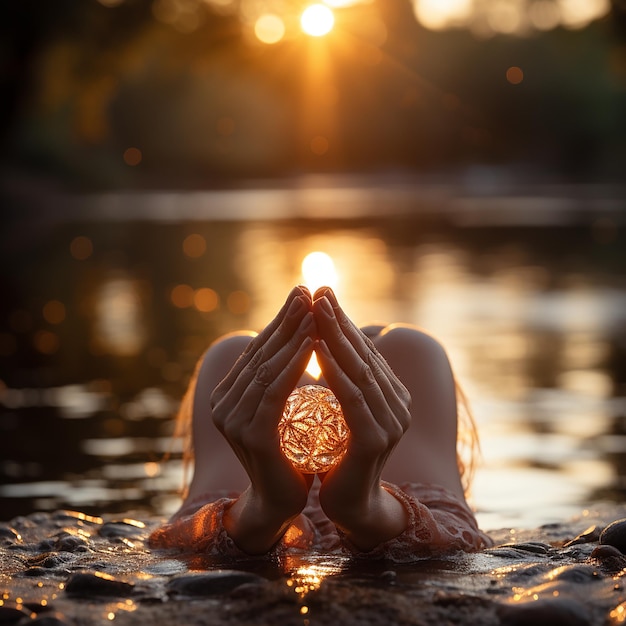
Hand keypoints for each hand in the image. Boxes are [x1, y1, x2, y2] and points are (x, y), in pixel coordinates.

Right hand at [210, 286, 315, 552]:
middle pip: (261, 353)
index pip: (258, 350)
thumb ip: (279, 378)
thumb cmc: (288, 451)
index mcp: (229, 395)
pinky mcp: (252, 434)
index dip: (280, 320)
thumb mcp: (281, 408)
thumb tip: (296, 340)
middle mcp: (224, 404)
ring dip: (293, 335)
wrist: (281, 500)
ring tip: (314, 311)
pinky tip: (313, 343)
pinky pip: (276, 390)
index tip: (302, 294)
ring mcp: (234, 419)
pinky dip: (295, 363)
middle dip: (286, 319)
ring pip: (268, 367)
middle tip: (307, 291)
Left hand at [312, 287, 411, 549]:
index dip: (342, 321)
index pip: (364, 351)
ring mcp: (390, 422)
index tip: (320, 293)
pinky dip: (335, 370)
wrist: (349, 505)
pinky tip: (318, 348)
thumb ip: (342, 382)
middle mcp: (397, 404)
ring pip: (359, 370)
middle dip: (339, 320)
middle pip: (363, 354)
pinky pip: (352, 398)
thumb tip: (322, 344)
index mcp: (390, 395)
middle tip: (318, 290)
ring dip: (336, 337)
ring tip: (315, 309)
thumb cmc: (338, 456)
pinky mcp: (375, 439)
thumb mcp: (341, 412)